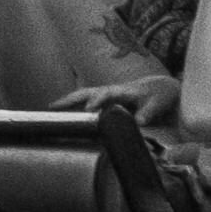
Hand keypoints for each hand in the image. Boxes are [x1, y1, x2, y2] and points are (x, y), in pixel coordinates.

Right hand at [54, 73, 179, 124]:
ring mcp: (106, 95)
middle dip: (71, 99)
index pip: (107, 94)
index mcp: (124, 91)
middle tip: (54, 107)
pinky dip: (72, 106)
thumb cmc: (159, 96)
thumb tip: (138, 122)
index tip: (89, 110)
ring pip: (83, 96)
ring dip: (67, 102)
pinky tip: (61, 113)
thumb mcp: (158, 103)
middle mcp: (111, 91)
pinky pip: (85, 102)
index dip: (97, 101)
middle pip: (87, 92)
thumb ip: (148, 112)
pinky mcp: (105, 101)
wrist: (160, 89)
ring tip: (50, 108)